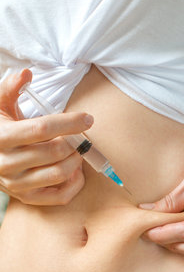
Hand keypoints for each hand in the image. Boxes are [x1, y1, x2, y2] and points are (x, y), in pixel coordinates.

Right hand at [0, 69, 93, 205]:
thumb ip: (10, 88)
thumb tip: (27, 73)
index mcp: (1, 137)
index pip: (42, 129)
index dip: (69, 122)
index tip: (87, 118)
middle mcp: (7, 164)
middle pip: (54, 152)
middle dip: (75, 141)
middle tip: (83, 135)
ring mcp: (16, 184)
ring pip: (59, 173)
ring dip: (76, 160)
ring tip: (77, 150)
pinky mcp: (26, 197)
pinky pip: (59, 197)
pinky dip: (74, 183)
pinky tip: (75, 170)